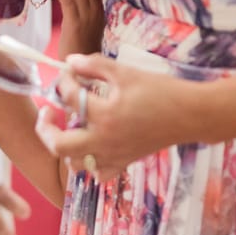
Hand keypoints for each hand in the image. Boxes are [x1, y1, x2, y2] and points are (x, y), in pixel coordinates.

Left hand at [36, 53, 194, 180]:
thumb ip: (94, 65)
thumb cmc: (161, 91)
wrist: (190, 115)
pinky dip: (89, 163)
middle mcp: (105, 140)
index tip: (68, 73)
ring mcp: (113, 156)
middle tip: (47, 112)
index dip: (63, 81)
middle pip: (58, 145)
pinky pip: (98, 172)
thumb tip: (69, 61)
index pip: (69, 98)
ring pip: (74, 163)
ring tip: (69, 128)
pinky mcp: (124, 163)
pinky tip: (92, 147)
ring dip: (66, 146)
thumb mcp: (126, 73)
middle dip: (45, 128)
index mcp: (104, 115)